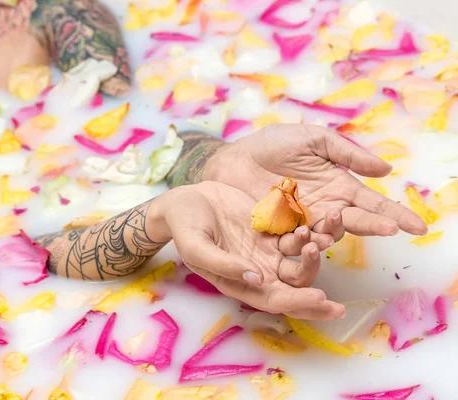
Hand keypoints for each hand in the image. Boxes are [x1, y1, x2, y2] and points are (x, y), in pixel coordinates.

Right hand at [149, 182, 345, 319]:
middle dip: (317, 298)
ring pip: (301, 260)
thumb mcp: (196, 247)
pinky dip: (311, 232)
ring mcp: (266, 249)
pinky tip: (321, 223)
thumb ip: (224, 264)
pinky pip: (297, 234)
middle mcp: (258, 271)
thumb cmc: (184, 227)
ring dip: (315, 255)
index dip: (298, 302)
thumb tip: (256, 278)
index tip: (320, 299)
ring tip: (321, 237)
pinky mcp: (272, 229)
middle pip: (295, 288)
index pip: (274, 299)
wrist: (184, 201)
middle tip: (337, 300)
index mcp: (240, 283)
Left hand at [203, 124, 426, 236]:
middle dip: (373, 226)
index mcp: (337, 187)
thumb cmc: (272, 145)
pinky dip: (303, 243)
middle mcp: (324, 210)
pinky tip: (306, 237)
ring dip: (334, 233)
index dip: (394, 215)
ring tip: (335, 224)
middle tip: (388, 229)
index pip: (372, 204)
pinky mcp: (279, 234)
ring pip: (327, 236)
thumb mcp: (313, 140)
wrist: (232, 158)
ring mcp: (302, 224)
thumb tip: (385, 170)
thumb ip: (346, 153)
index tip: (418, 226)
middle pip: (355, 223)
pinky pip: (296, 244)